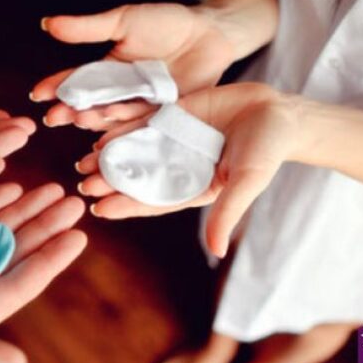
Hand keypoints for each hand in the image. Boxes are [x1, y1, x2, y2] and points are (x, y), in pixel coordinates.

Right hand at [31, 3, 236, 129]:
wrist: (210, 33)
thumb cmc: (166, 23)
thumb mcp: (124, 22)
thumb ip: (87, 28)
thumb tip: (46, 24)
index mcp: (106, 72)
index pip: (76, 81)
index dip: (56, 87)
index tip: (37, 94)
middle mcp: (119, 94)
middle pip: (90, 105)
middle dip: (71, 112)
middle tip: (53, 117)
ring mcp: (140, 108)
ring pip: (112, 120)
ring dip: (94, 124)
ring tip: (79, 121)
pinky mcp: (162, 118)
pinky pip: (140, 126)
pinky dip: (124, 132)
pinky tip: (109, 134)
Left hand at [74, 83, 300, 256]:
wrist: (278, 110)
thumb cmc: (267, 151)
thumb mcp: (246, 182)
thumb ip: (227, 213)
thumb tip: (217, 252)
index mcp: (193, 185)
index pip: (154, 199)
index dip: (127, 205)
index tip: (100, 210)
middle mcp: (179, 164)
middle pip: (139, 174)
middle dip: (111, 181)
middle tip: (84, 185)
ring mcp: (175, 138)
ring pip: (136, 147)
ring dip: (110, 155)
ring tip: (83, 161)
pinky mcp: (175, 113)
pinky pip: (145, 118)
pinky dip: (123, 123)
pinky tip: (101, 128)